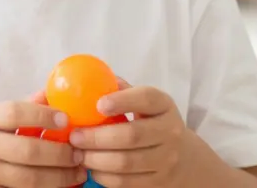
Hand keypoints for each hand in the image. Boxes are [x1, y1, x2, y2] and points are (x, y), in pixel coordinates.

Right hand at [0, 96, 86, 187]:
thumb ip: (21, 108)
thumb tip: (53, 93)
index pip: (15, 113)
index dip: (43, 115)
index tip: (66, 120)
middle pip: (27, 150)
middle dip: (60, 154)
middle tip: (80, 153)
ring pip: (28, 179)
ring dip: (59, 178)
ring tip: (78, 174)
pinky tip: (61, 187)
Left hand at [68, 80, 189, 186]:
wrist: (182, 157)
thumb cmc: (149, 122)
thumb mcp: (143, 103)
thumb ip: (121, 91)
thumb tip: (89, 79)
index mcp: (163, 105)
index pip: (146, 98)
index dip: (122, 100)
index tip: (98, 105)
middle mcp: (170, 131)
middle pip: (132, 135)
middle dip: (97, 137)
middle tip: (75, 136)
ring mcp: (167, 159)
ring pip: (126, 162)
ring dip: (96, 159)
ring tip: (78, 154)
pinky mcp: (158, 182)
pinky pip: (126, 182)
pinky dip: (104, 176)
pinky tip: (91, 168)